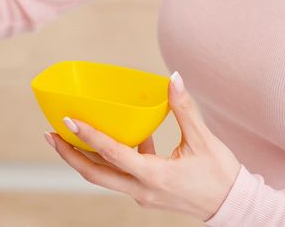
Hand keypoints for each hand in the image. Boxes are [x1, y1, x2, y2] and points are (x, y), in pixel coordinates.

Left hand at [47, 72, 240, 219]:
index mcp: (155, 176)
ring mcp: (143, 194)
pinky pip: (121, 175)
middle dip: (69, 154)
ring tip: (67, 136)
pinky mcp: (147, 193)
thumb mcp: (203, 140)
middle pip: (95, 174)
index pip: (113, 154)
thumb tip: (173, 78)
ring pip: (104, 176)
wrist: (234, 206)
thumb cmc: (221, 176)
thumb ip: (184, 108)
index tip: (69, 121)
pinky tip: (118, 136)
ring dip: (84, 158)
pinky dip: (113, 157)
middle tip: (50, 134)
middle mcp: (142, 190)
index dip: (89, 136)